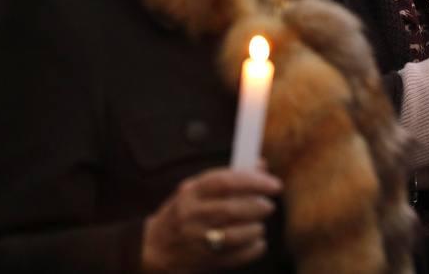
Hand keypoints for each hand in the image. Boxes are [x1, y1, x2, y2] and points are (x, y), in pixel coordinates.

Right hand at [141, 167, 281, 272]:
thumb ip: (228, 177)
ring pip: (235, 235)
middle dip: (258, 207)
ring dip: (255, 229)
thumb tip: (261, 166)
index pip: (225, 182)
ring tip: (259, 225)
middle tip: (269, 205)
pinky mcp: (205, 262)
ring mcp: (197, 241)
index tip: (274, 184)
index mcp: (191, 193)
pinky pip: (237, 257)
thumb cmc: (182, 214)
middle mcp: (192, 216)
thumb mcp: (196, 190)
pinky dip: (253, 249)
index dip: (253, 181)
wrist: (154, 249)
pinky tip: (256, 242)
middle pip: (232, 209)